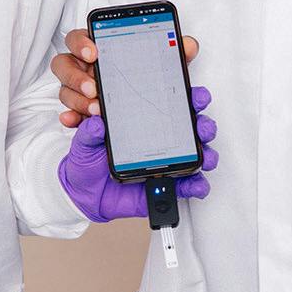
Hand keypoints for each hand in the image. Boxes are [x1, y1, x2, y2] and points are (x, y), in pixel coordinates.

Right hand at [55, 28, 199, 125]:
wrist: (143, 131)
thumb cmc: (145, 89)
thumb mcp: (161, 74)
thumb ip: (173, 58)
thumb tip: (188, 45)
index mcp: (102, 53)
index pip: (81, 39)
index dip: (82, 42)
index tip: (94, 51)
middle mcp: (86, 71)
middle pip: (65, 64)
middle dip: (77, 76)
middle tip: (95, 87)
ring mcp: (80, 93)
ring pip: (65, 91)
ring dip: (78, 100)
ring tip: (97, 110)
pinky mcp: (80, 117)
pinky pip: (68, 117)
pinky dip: (71, 120)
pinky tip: (76, 123)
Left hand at [58, 86, 217, 221]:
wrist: (87, 196)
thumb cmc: (90, 163)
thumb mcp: (84, 143)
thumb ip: (89, 133)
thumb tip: (97, 123)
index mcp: (146, 120)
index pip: (173, 103)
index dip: (189, 97)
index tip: (196, 95)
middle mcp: (163, 138)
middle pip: (193, 127)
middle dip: (204, 124)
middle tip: (202, 126)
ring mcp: (170, 162)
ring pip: (198, 154)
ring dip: (207, 154)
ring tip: (204, 157)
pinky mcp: (170, 186)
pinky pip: (190, 185)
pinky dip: (197, 186)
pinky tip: (196, 184)